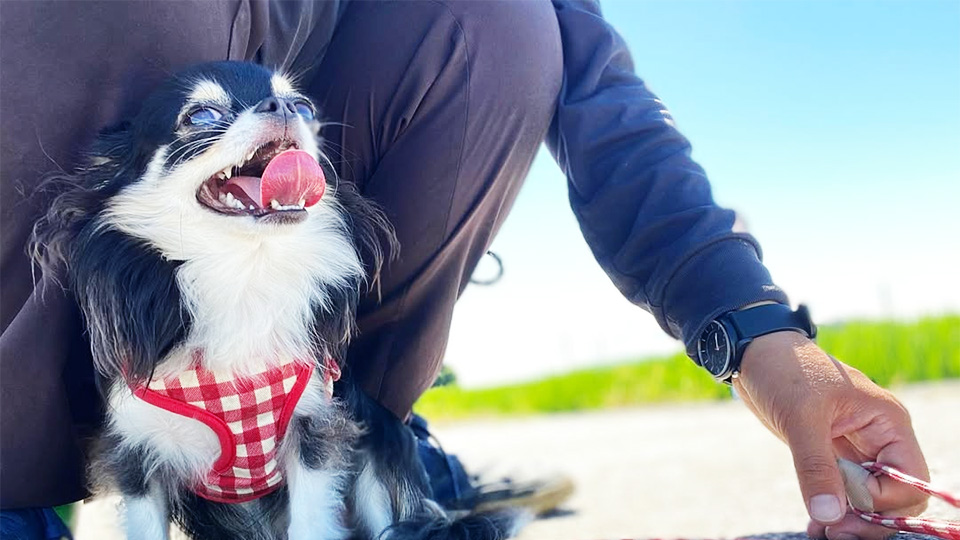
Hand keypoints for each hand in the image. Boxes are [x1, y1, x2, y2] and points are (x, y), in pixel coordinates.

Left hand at [732, 331, 928, 539]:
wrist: (753, 353)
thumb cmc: (783, 371)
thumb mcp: (799, 417)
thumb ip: (816, 466)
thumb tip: (830, 514)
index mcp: (887, 422)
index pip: (908, 480)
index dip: (880, 503)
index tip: (841, 507)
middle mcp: (880, 437)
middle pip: (897, 496)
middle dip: (870, 519)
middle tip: (833, 532)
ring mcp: (858, 448)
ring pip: (872, 499)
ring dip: (851, 519)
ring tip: (820, 532)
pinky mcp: (834, 454)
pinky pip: (847, 492)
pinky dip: (835, 510)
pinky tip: (815, 523)